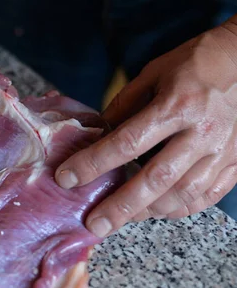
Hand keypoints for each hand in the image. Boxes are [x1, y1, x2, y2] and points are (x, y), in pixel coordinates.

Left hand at [55, 15, 236, 236]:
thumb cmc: (197, 62)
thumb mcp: (154, 73)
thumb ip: (125, 105)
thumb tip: (99, 134)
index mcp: (176, 105)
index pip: (126, 142)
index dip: (93, 163)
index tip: (67, 178)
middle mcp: (201, 132)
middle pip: (155, 179)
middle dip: (120, 206)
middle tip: (94, 225)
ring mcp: (223, 150)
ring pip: (182, 194)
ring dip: (148, 211)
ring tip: (122, 217)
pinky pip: (208, 196)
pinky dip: (180, 208)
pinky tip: (159, 210)